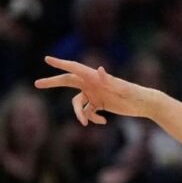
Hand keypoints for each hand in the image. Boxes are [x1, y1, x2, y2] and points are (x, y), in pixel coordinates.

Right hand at [34, 56, 158, 125]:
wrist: (145, 103)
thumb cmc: (135, 94)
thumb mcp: (122, 88)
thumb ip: (108, 80)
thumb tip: (97, 69)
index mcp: (95, 77)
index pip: (74, 68)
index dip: (60, 64)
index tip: (47, 59)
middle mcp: (92, 84)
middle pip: (67, 82)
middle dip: (52, 82)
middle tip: (36, 84)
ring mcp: (95, 93)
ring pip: (77, 103)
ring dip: (80, 114)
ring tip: (88, 123)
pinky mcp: (100, 103)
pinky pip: (88, 111)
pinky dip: (92, 118)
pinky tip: (103, 121)